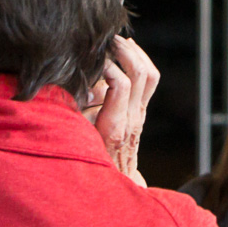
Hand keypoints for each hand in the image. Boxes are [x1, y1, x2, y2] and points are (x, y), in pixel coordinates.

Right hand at [89, 36, 158, 185]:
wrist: (112, 187)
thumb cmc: (88, 164)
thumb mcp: (77, 141)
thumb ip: (80, 114)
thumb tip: (86, 86)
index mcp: (114, 126)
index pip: (120, 85)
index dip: (107, 65)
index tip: (92, 58)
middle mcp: (132, 119)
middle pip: (139, 73)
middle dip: (123, 50)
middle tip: (106, 39)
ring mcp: (140, 115)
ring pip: (149, 74)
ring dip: (135, 52)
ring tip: (117, 40)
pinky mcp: (141, 112)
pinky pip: (150, 81)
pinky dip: (140, 60)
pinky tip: (127, 51)